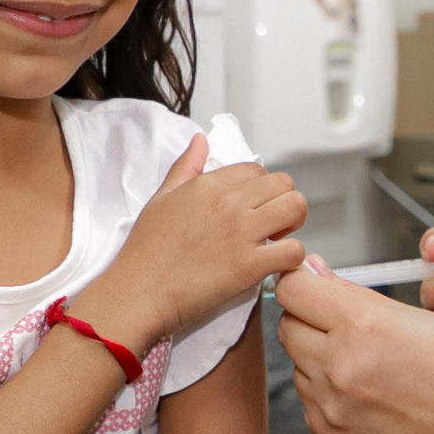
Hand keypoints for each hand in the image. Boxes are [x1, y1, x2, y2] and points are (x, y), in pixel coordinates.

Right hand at [73, 135, 306, 350]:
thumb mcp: (161, 197)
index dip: (261, 188)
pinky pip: (293, 250)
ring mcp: (241, 233)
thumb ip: (185, 166)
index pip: (256, 169)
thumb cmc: (146, 250)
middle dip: (283, 201)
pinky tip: (276, 265)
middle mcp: (229, 203)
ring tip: (278, 240)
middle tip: (272, 223)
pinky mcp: (249, 266)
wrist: (138, 292)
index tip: (253, 207)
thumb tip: (201, 141)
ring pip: (295, 208)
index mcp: (208, 185)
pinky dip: (292, 258)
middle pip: (283, 184)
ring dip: (294, 224)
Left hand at [277, 260, 433, 433]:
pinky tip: (373, 400)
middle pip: (289, 327)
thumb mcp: (417, 316)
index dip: (302, 283)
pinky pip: (313, 407)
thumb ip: (352, 293)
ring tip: (372, 371)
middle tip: (349, 329)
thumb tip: (311, 273)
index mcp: (363, 326)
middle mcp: (339, 368)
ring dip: (323, 362)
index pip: (293, 290)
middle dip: (311, 320)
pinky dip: (332, 399)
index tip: (310, 286)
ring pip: (301, 368)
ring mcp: (332, 410)